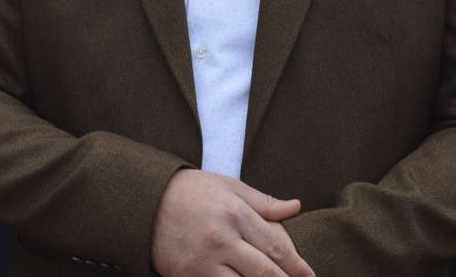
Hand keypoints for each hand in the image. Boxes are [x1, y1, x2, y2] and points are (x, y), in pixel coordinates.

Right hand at [151, 170, 312, 276]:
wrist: (146, 200)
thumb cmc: (192, 191)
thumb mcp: (229, 186)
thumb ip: (263, 202)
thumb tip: (295, 206)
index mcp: (235, 214)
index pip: (275, 246)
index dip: (297, 266)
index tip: (310, 276)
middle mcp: (221, 239)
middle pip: (264, 272)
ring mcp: (203, 261)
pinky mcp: (186, 276)